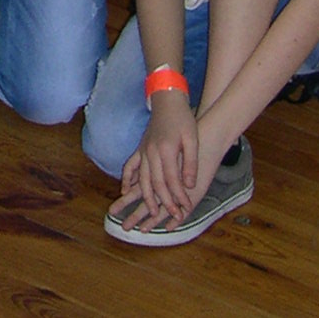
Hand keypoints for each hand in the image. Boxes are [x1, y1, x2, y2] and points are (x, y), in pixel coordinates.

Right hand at [112, 93, 197, 229]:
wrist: (167, 100)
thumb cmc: (183, 119)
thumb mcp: (192, 139)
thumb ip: (191, 163)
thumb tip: (190, 186)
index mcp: (166, 150)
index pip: (172, 181)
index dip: (179, 197)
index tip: (186, 209)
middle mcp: (151, 152)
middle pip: (156, 184)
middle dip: (165, 203)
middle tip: (174, 216)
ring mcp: (143, 150)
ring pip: (142, 179)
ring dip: (146, 197)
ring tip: (152, 213)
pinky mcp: (140, 148)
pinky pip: (130, 166)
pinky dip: (126, 179)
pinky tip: (126, 191)